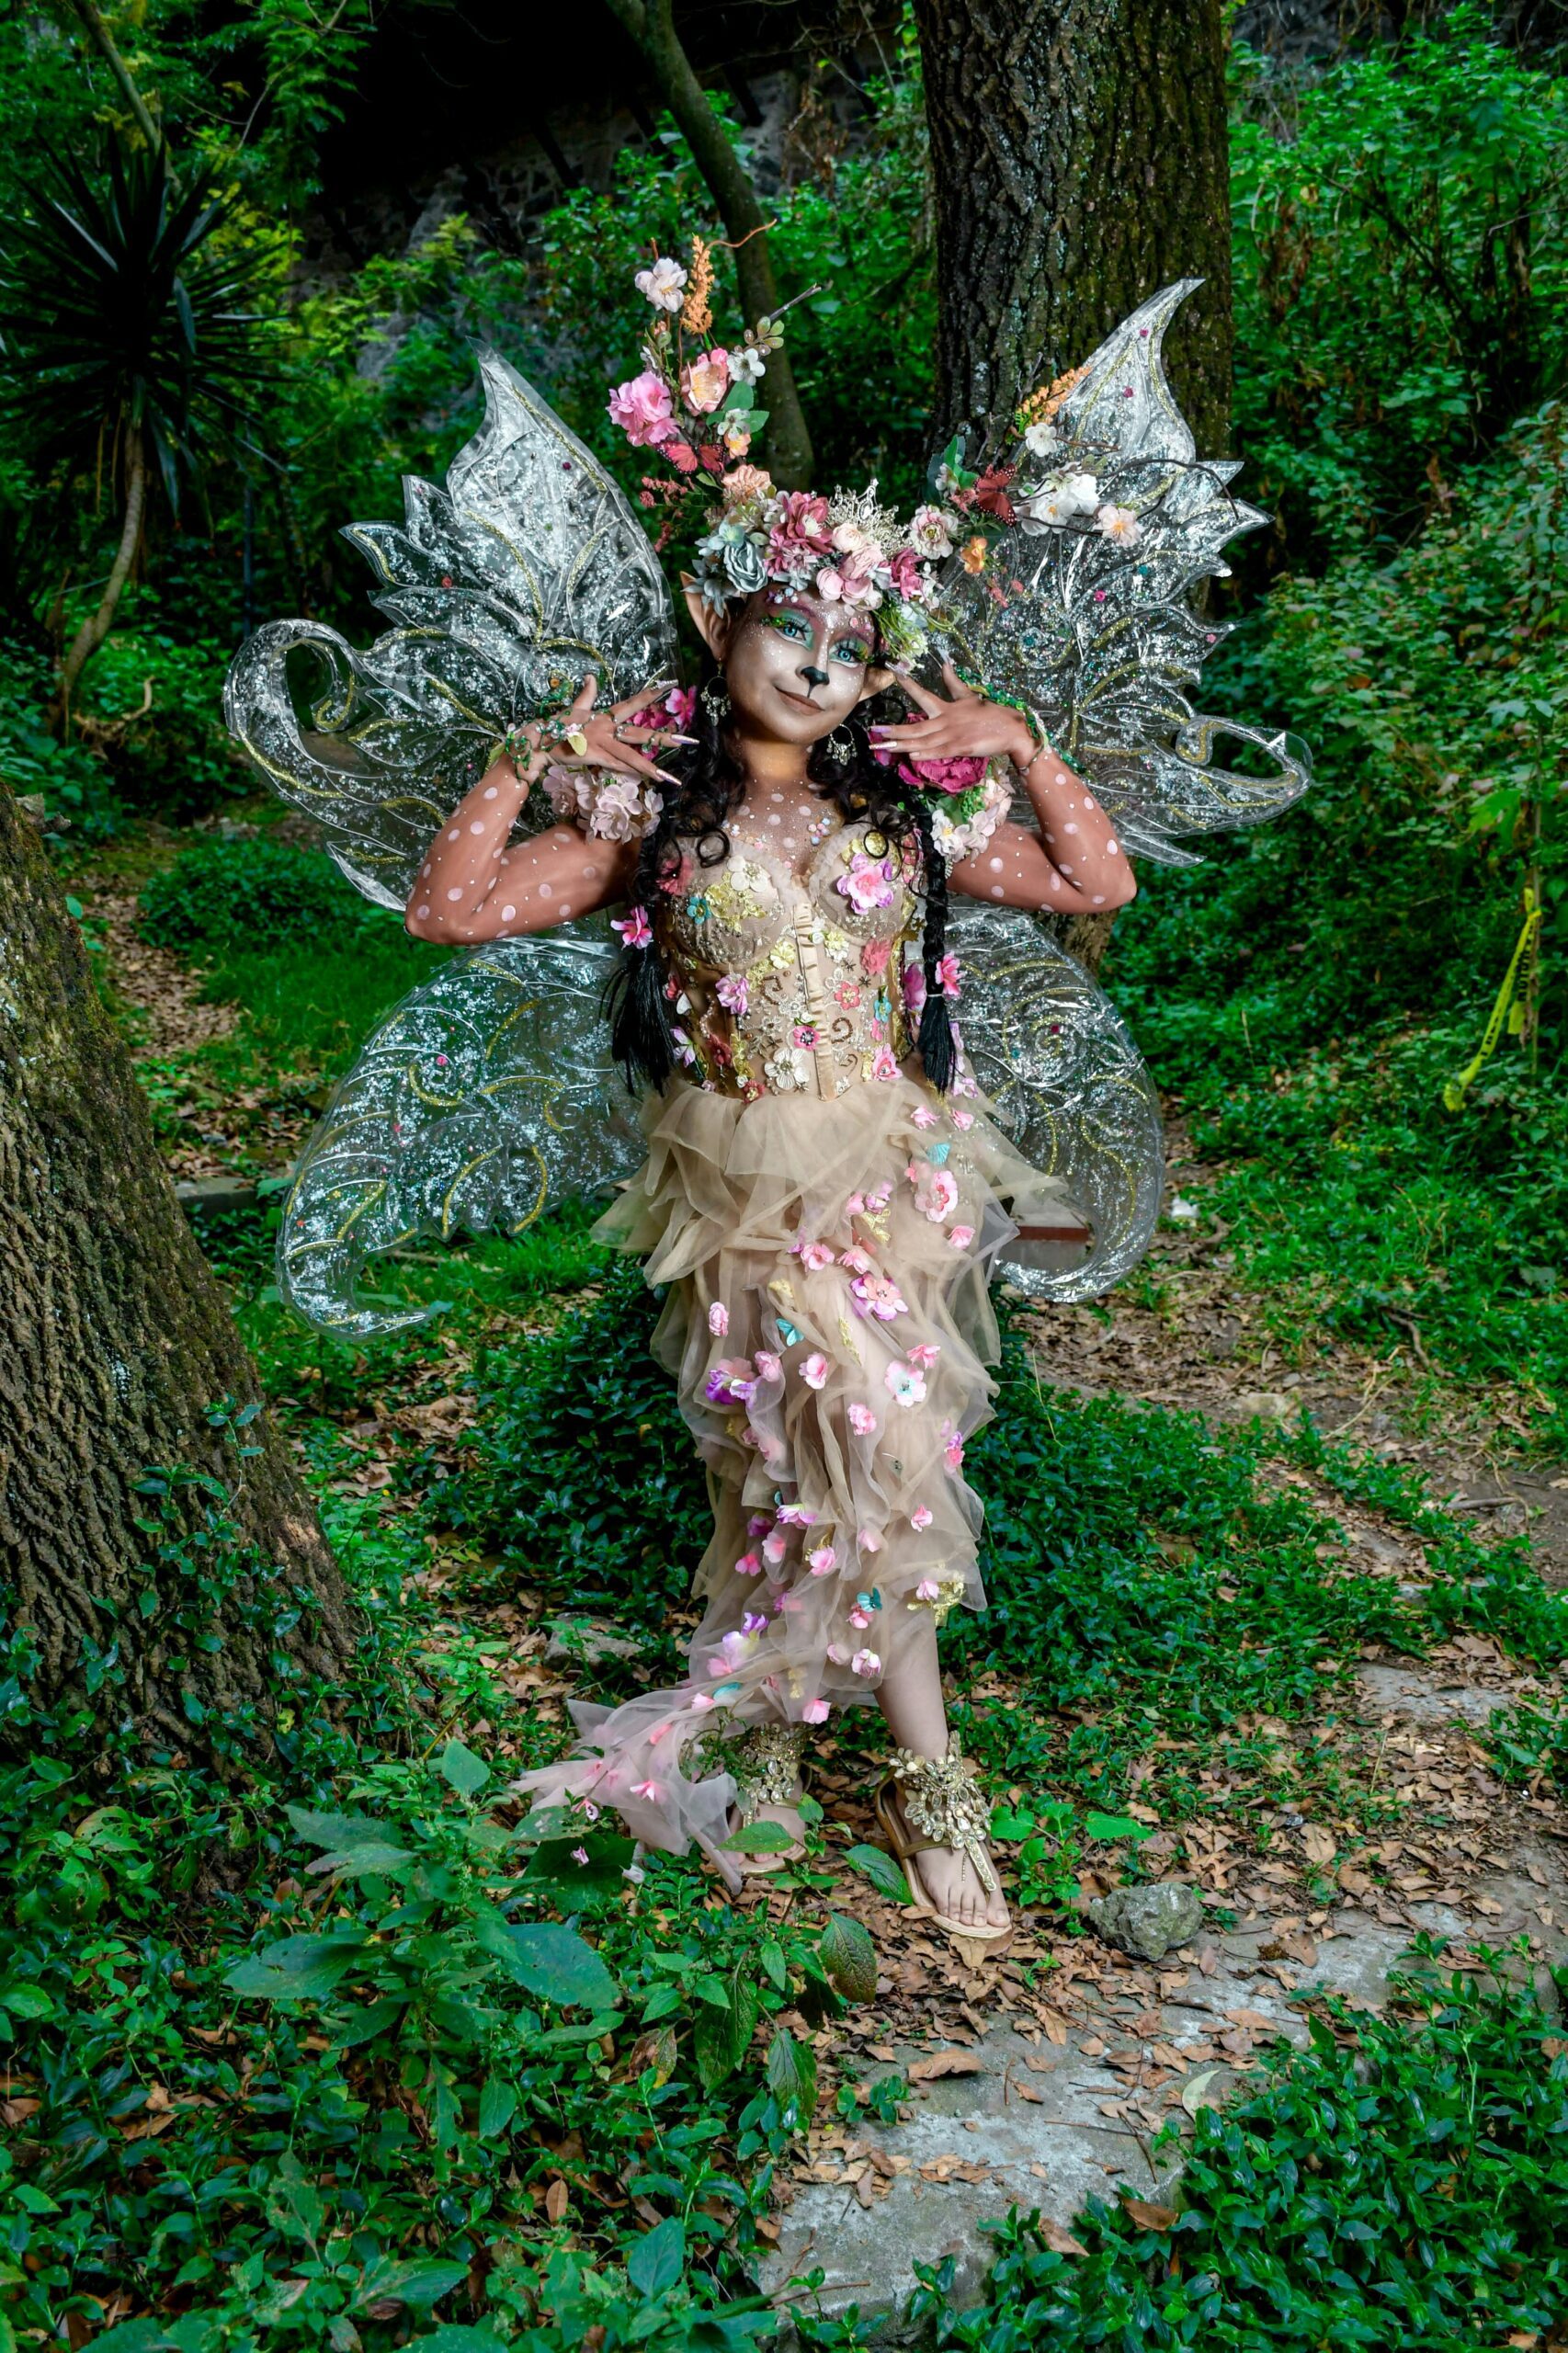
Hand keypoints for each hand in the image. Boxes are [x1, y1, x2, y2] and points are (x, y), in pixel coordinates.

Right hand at [543, 674, 688, 785]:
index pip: (630, 704)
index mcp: (603, 715)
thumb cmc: (557, 726)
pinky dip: (629, 772)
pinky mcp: (593, 757)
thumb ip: (587, 694)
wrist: (540, 740)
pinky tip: (644, 779)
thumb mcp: (575, 708)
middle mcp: (605, 727)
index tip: (667, 686)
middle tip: (687, 741)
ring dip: (650, 767)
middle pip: (639, 733)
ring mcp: (600, 743)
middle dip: (663, 738)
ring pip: (630, 755)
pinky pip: (615, 766)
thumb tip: (592, 677)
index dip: (648, 695)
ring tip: (668, 777)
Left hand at [867, 662, 1035, 770]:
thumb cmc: (991, 714)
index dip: (909, 685)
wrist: (1011, 729)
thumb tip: (946, 664)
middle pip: (916, 725)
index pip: (924, 694)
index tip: (895, 673)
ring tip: (884, 746)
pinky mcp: (961, 747)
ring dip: (903, 744)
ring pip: (923, 741)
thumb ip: (954, 683)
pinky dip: (926, 753)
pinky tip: (912, 755)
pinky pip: (940, 751)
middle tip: (875, 731)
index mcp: (947, 708)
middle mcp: (946, 720)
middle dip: (894, 730)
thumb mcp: (970, 696)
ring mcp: (953, 734)